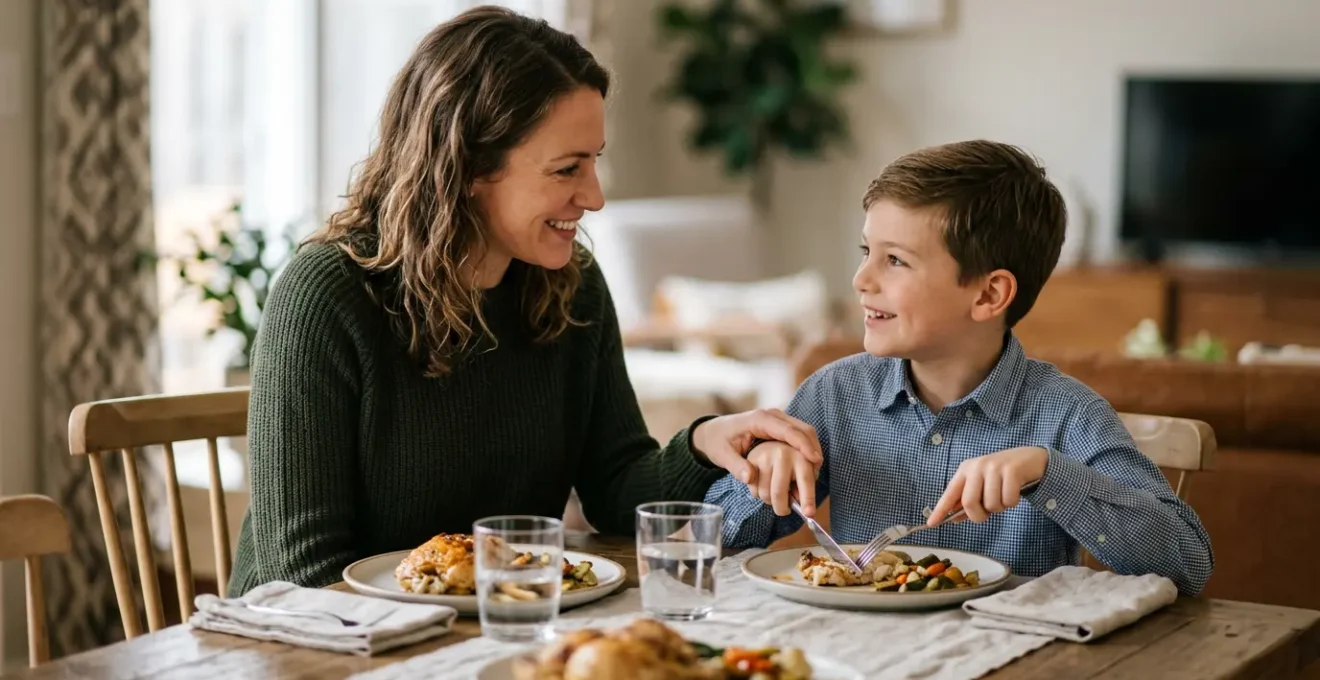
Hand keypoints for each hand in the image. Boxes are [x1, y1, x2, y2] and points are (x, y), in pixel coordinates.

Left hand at [691, 408, 823, 487]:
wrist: (713, 432)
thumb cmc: (718, 442)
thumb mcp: (722, 455)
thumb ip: (736, 466)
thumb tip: (749, 478)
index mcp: (759, 420)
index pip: (787, 430)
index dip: (803, 445)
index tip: (814, 459)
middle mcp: (772, 416)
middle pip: (802, 428)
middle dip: (813, 447)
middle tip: (819, 468)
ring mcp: (778, 420)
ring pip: (804, 431)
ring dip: (812, 448)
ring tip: (816, 469)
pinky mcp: (780, 427)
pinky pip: (799, 435)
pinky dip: (807, 447)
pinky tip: (809, 464)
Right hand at [745, 441, 818, 516]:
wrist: (772, 442)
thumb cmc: (791, 462)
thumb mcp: (803, 471)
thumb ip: (803, 488)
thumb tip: (802, 508)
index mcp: (801, 457)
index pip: (805, 481)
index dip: (808, 499)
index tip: (809, 514)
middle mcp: (783, 454)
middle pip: (779, 493)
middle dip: (782, 509)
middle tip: (784, 510)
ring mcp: (765, 456)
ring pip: (764, 494)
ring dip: (769, 501)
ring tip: (774, 493)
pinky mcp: (751, 460)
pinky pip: (752, 488)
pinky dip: (758, 493)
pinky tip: (763, 484)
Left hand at [927, 446, 1047, 525]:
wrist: (1031, 458)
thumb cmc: (1003, 475)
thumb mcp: (983, 484)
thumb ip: (969, 500)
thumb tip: (953, 517)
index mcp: (966, 470)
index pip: (949, 493)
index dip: (940, 510)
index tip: (931, 524)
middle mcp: (977, 467)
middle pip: (969, 503)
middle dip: (979, 515)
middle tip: (988, 512)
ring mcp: (994, 467)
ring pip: (991, 504)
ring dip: (1000, 508)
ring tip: (1004, 496)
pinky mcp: (1011, 470)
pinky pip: (1008, 500)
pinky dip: (1012, 503)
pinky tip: (1015, 491)